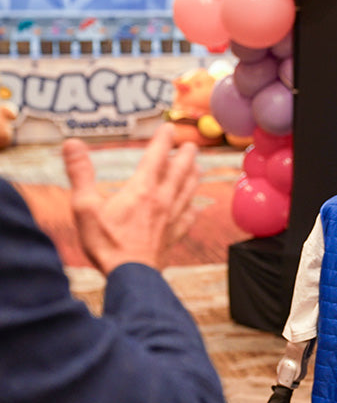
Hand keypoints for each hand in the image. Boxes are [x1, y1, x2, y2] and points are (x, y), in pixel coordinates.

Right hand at [62, 124, 199, 274]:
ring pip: (188, 191)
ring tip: (198, 167)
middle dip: (185, 155)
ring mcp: (171, 218)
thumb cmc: (106, 243)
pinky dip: (193, 208)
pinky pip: (189, 217)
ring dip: (193, 176)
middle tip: (191, 145)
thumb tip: (72, 144)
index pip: (156, 157)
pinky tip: (196, 207)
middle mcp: (162, 200)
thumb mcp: (85, 206)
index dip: (163, 140)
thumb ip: (80, 173)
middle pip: (179, 172)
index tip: (170, 127)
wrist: (131, 276)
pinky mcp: (174, 235)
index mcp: (142, 189)